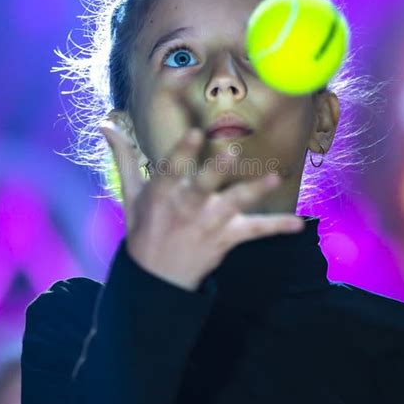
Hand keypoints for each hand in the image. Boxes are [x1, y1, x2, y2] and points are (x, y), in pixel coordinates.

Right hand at [99, 92, 303, 290]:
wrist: (156, 279)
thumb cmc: (143, 229)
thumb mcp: (130, 194)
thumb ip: (123, 156)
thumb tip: (105, 124)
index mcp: (161, 195)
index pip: (171, 170)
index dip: (183, 152)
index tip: (195, 133)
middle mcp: (186, 208)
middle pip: (203, 186)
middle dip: (216, 171)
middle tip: (231, 154)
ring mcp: (208, 224)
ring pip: (232, 205)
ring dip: (253, 192)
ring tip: (272, 178)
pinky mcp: (226, 238)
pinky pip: (254, 232)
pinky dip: (276, 227)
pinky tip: (298, 223)